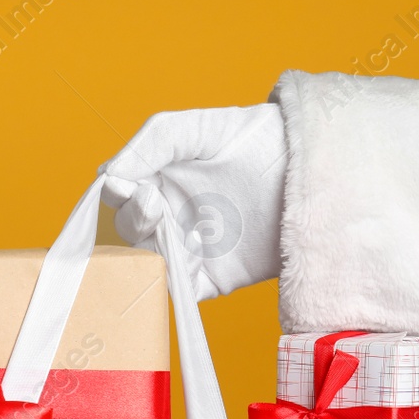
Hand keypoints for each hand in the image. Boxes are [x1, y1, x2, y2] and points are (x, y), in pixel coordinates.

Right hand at [97, 105, 287, 301]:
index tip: (126, 186)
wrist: (310, 168)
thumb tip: (107, 174)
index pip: (119, 194)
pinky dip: (172, 285)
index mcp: (160, 179)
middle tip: (155, 205)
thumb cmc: (256, 138)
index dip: (116, 194)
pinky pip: (181, 291)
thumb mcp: (199, 127)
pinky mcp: (214, 277)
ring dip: (150, 252)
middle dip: (134, 220)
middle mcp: (171, 216)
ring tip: (171, 231)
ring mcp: (192, 248)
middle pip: (130, 230)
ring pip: (149, 262)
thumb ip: (153, 142)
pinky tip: (183, 263)